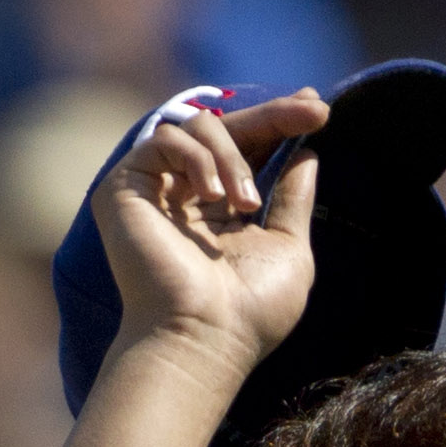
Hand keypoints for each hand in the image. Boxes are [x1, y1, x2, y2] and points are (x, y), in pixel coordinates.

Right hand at [94, 87, 329, 387]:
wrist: (204, 337)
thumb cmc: (250, 310)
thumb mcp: (288, 247)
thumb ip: (293, 198)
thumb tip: (308, 153)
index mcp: (223, 209)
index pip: (250, 150)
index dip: (281, 124)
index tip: (320, 109)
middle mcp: (187, 193)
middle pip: (227, 129)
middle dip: (273, 116)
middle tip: (316, 111)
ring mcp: (156, 188)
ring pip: (197, 127)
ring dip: (233, 158)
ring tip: (245, 204)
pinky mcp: (125, 186)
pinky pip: (163, 139)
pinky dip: (196, 158)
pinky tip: (213, 196)